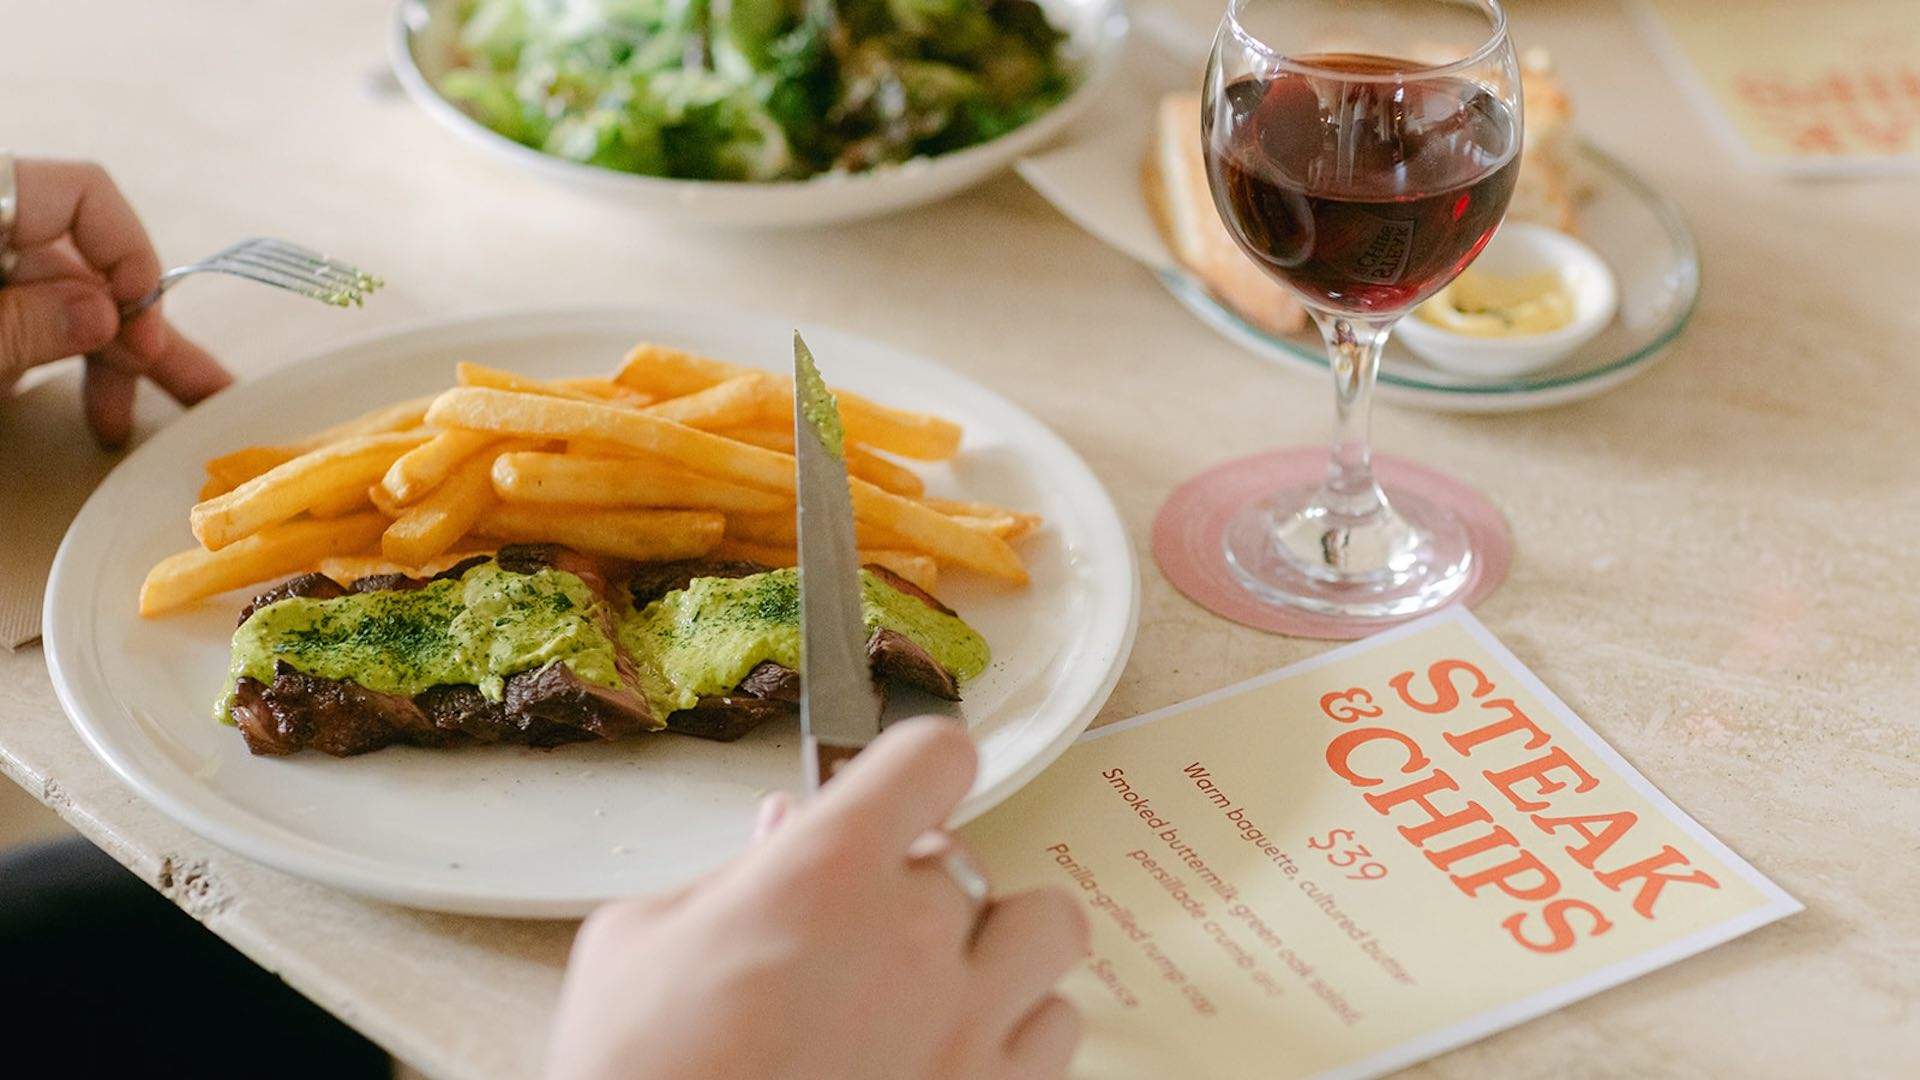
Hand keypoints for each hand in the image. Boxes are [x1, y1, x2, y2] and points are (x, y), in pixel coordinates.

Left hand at [0, 158, 229, 446]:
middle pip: (84, 262)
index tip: (137, 333)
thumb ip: (27, 324)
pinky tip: (78, 404)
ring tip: (128, 425)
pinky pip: (29, 321)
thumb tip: (108, 315)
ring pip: (61, 301)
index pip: (83, 194)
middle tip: (203, 394)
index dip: (128, 256)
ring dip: (106, 361)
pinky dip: (58, 361)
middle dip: (138, 331)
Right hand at [547, 719, 1089, 1079]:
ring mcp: (967, 1025)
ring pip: (1045, 928)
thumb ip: (729, 876)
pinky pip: (1058, 1026)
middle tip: (861, 927)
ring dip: (998, 941)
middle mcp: (914, 935)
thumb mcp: (639, 945)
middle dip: (914, 883)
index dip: (917, 766)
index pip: (934, 756)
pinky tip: (958, 1043)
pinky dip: (1020, 1026)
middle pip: (966, 854)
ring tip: (938, 976)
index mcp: (825, 872)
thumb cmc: (639, 1076)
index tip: (902, 785)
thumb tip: (784, 831)